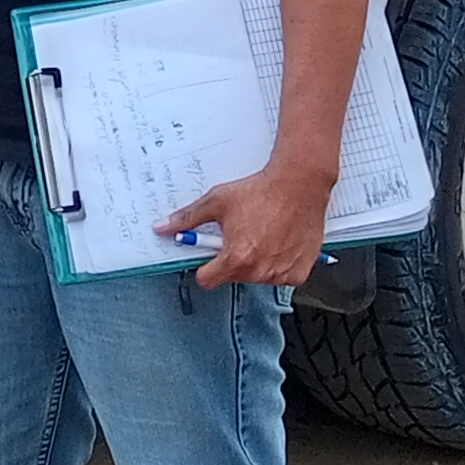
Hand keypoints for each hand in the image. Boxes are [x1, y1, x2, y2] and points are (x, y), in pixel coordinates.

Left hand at [157, 158, 335, 290]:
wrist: (299, 184)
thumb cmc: (262, 191)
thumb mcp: (217, 201)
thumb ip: (188, 219)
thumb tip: (164, 227)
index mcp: (236, 259)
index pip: (207, 280)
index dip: (205, 267)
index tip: (210, 256)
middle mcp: (259, 271)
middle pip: (233, 276)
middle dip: (233, 260)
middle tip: (242, 235)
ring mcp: (281, 274)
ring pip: (258, 277)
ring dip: (258, 262)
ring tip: (264, 234)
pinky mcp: (300, 272)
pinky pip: (282, 276)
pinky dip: (280, 263)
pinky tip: (281, 240)